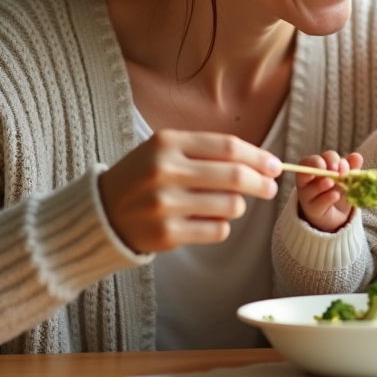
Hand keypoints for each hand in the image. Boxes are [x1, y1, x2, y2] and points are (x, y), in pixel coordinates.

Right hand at [98, 130, 280, 253]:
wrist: (101, 214)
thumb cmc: (143, 178)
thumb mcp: (165, 151)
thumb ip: (207, 152)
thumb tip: (262, 163)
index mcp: (166, 143)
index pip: (228, 147)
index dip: (258, 157)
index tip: (275, 165)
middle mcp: (165, 171)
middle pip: (234, 176)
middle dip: (261, 182)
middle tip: (270, 188)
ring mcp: (164, 204)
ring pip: (231, 205)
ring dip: (239, 206)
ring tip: (227, 204)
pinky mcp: (166, 234)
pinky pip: (218, 230)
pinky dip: (222, 226)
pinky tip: (208, 221)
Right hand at [294, 150, 361, 232]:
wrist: (336, 214)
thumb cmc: (338, 190)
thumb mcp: (346, 177)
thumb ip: (351, 166)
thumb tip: (356, 156)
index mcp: (316, 167)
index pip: (317, 157)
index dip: (329, 159)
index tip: (341, 166)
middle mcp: (308, 178)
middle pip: (307, 166)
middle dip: (321, 165)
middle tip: (335, 172)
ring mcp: (307, 194)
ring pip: (310, 186)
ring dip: (322, 184)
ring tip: (332, 183)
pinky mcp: (312, 209)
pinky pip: (317, 203)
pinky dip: (326, 198)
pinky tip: (335, 196)